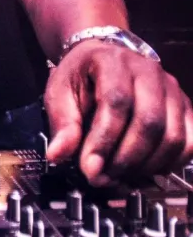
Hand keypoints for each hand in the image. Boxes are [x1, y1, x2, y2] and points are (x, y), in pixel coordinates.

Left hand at [44, 41, 192, 184]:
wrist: (103, 59)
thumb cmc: (81, 76)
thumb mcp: (59, 92)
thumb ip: (62, 123)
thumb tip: (57, 155)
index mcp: (113, 62)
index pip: (116, 102)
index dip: (104, 140)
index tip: (90, 167)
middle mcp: (149, 73)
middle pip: (150, 122)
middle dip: (125, 159)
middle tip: (102, 178)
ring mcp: (172, 90)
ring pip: (173, 136)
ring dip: (146, 165)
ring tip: (118, 176)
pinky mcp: (185, 108)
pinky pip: (190, 142)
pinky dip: (170, 163)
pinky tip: (144, 170)